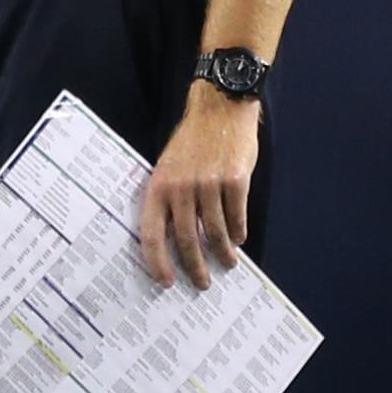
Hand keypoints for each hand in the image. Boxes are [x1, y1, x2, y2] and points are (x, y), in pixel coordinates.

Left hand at [138, 85, 258, 289]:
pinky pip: (237, 217)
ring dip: (222, 253)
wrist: (219, 109)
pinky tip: (239, 239)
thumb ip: (167, 199)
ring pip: (216, 233)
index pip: (152, 234)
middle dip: (195, 267)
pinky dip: (238, 233)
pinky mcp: (235, 180)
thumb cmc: (191, 142)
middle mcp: (181, 188)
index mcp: (159, 186)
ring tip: (227, 263)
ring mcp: (209, 184)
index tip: (166, 281)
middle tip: (201, 283)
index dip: (157, 262)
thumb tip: (172, 239)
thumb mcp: (167, 167)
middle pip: (187, 240)